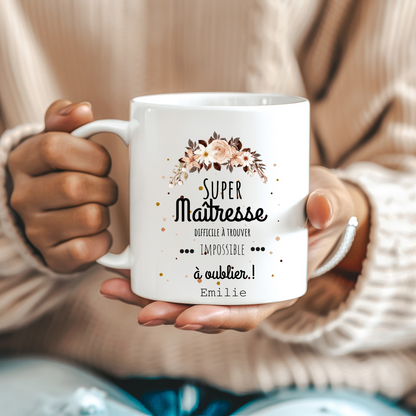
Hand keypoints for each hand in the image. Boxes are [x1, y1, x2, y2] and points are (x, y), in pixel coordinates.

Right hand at [8, 100, 117, 272]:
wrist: (48, 219)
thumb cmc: (60, 174)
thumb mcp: (57, 141)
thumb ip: (65, 121)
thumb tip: (82, 109)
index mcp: (22, 162)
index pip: (54, 147)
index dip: (91, 154)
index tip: (101, 162)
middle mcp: (22, 197)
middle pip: (75, 186)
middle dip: (105, 186)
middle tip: (105, 188)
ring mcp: (36, 230)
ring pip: (90, 217)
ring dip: (106, 212)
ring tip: (98, 208)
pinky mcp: (54, 257)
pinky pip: (89, 249)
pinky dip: (103, 240)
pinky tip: (96, 233)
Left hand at [100, 166, 357, 333]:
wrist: (305, 196)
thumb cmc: (317, 208)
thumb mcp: (331, 205)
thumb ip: (331, 206)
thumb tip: (320, 210)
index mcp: (274, 284)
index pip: (247, 312)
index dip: (219, 318)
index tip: (191, 317)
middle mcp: (245, 283)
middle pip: (205, 306)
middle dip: (171, 311)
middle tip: (141, 309)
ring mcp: (223, 269)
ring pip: (184, 290)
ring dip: (150, 293)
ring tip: (116, 285)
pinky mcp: (208, 249)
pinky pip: (179, 265)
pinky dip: (154, 267)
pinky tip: (129, 259)